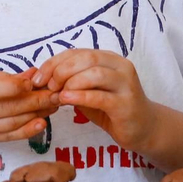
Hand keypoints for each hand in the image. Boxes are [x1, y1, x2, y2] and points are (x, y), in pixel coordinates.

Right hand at [0, 67, 58, 143]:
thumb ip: (4, 76)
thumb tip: (33, 75)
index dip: (14, 87)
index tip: (34, 81)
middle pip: (6, 109)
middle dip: (34, 101)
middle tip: (55, 93)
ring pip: (11, 124)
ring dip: (36, 114)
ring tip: (53, 105)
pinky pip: (9, 136)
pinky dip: (27, 131)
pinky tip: (41, 122)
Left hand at [34, 49, 156, 151]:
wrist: (144, 129)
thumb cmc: (112, 109)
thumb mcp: (89, 91)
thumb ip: (72, 82)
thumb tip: (43, 80)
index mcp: (110, 59)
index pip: (77, 52)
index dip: (54, 62)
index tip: (38, 77)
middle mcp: (120, 67)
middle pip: (86, 58)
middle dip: (61, 70)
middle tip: (48, 86)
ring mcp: (126, 85)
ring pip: (94, 73)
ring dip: (70, 82)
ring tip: (57, 94)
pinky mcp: (126, 104)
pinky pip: (99, 96)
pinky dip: (79, 96)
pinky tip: (66, 100)